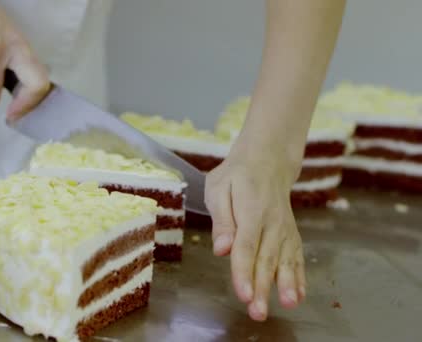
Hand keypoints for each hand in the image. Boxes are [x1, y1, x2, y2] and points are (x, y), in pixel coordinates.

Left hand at [205, 145, 305, 321]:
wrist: (267, 161)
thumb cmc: (236, 175)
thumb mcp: (218, 188)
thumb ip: (221, 219)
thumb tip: (221, 249)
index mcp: (252, 210)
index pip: (247, 246)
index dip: (244, 271)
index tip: (244, 294)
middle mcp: (272, 222)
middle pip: (266, 258)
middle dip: (263, 288)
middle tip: (258, 312)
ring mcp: (285, 228)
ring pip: (285, 260)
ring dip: (286, 285)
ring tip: (288, 305)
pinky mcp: (290, 233)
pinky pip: (296, 256)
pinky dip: (299, 276)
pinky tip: (298, 296)